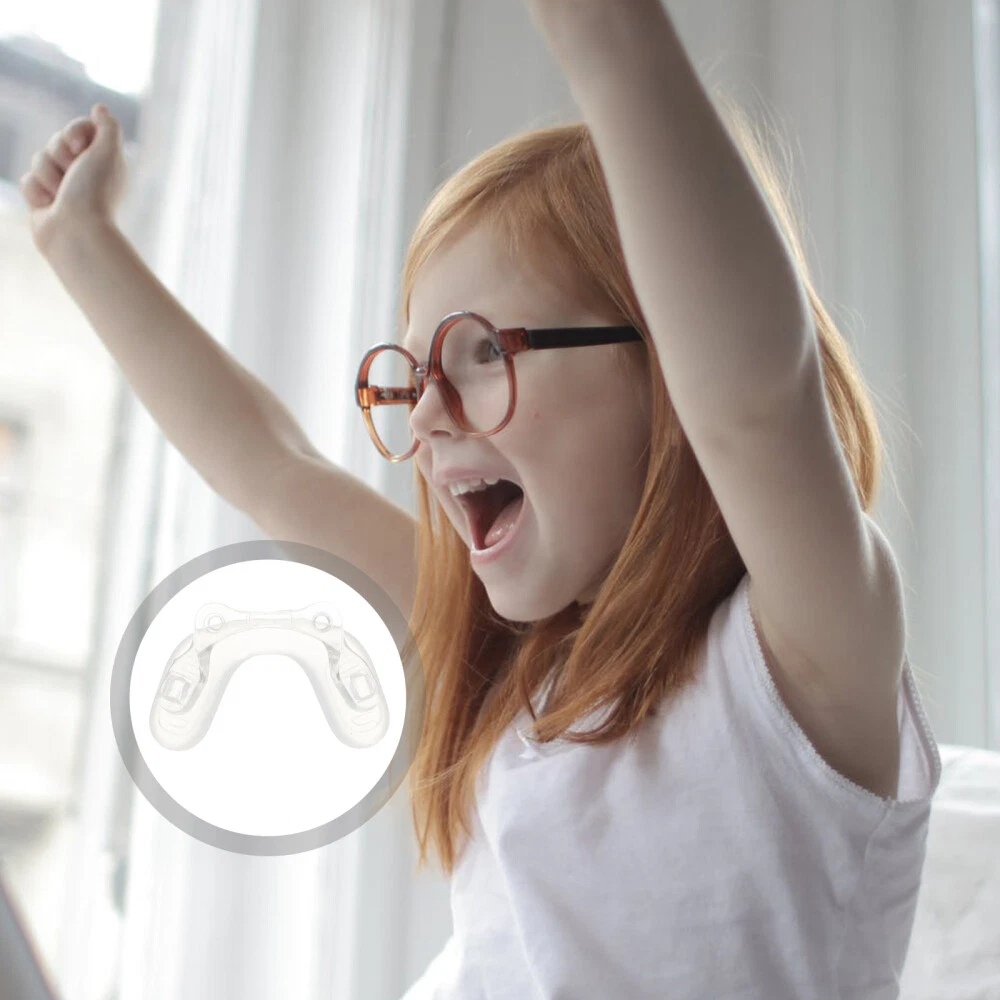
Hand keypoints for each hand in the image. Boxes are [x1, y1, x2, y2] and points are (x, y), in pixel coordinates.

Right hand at [18, 104, 128, 254]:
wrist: (75, 233)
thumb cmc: (94, 193)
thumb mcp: (108, 153)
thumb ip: (107, 127)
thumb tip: (100, 109)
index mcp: (104, 162)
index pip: (78, 128)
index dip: (74, 133)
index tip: (80, 149)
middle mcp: (85, 173)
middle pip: (55, 142)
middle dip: (59, 156)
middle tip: (72, 177)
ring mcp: (64, 187)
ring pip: (38, 160)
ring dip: (48, 176)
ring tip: (61, 197)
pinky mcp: (45, 200)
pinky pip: (27, 181)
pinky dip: (37, 193)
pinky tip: (49, 208)